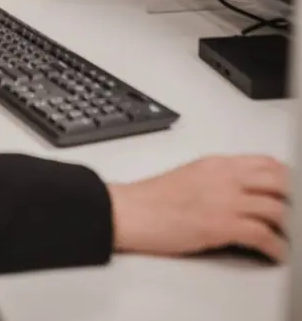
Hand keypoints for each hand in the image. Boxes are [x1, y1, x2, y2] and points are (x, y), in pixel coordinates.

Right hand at [109, 155, 288, 261]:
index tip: (294, 189)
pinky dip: (276, 246)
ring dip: (291, 224)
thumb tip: (241, 190)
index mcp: (218, 163)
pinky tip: (278, 253)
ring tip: (293, 236)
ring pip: (276, 207)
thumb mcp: (192, 176)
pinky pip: (261, 234)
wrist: (131, 211)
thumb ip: (219, 179)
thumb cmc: (154, 198)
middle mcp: (225, 177)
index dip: (287, 176)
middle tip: (297, 211)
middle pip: (278, 181)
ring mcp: (224, 200)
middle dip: (294, 197)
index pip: (266, 162)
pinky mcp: (220, 225)